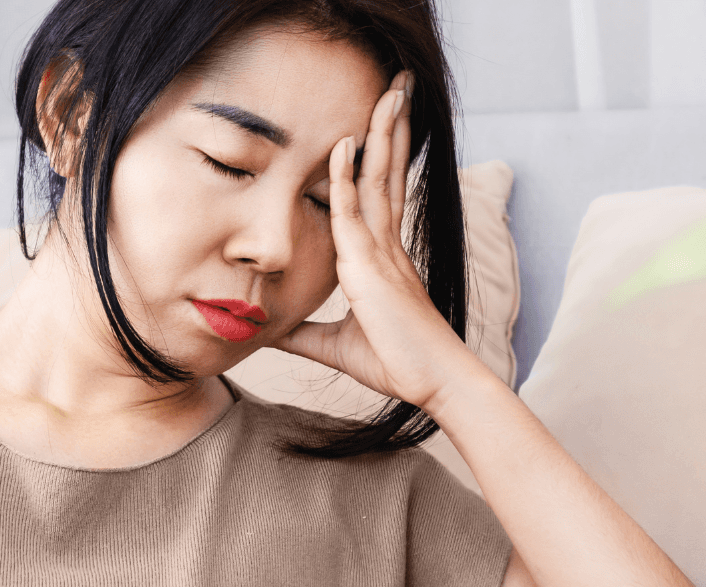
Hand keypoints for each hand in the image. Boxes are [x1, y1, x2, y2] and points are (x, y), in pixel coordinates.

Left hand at [267, 70, 482, 412]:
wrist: (435, 382)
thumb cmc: (396, 363)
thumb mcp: (333, 345)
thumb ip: (302, 333)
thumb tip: (270, 332)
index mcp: (385, 257)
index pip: (381, 193)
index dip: (381, 155)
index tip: (380, 121)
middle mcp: (388, 245)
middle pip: (389, 172)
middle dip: (392, 128)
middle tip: (397, 85)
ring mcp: (383, 251)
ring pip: (379, 178)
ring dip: (383, 132)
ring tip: (390, 90)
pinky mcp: (372, 267)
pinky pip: (354, 212)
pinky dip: (347, 176)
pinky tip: (344, 144)